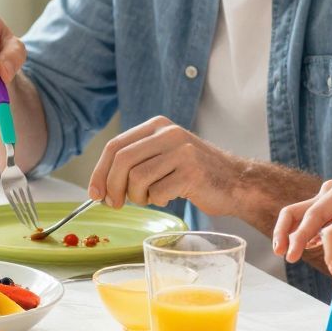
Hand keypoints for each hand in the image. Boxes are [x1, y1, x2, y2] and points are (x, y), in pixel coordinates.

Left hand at [88, 117, 245, 213]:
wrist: (236, 181)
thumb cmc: (194, 173)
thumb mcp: (164, 155)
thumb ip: (136, 161)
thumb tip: (100, 187)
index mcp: (157, 126)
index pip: (115, 146)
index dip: (99, 172)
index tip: (95, 193)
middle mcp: (168, 133)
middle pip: (122, 161)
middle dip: (113, 187)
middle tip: (115, 204)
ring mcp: (181, 151)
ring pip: (137, 178)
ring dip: (137, 197)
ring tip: (150, 198)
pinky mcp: (192, 172)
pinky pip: (158, 193)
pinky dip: (157, 201)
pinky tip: (169, 197)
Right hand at [274, 174, 331, 264]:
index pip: (314, 214)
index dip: (300, 236)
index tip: (292, 254)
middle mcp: (331, 192)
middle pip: (297, 211)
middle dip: (285, 233)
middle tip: (280, 253)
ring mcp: (328, 202)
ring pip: (301, 220)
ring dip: (293, 238)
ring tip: (290, 255)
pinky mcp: (329, 214)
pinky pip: (310, 226)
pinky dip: (305, 239)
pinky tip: (301, 250)